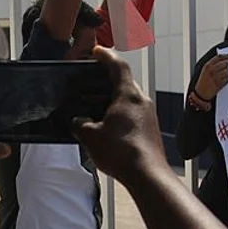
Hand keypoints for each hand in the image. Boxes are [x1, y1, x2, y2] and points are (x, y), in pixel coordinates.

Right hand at [72, 47, 165, 182]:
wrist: (147, 175)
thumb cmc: (121, 152)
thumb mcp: (89, 135)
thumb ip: (79, 124)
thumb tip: (77, 122)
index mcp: (128, 95)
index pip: (118, 66)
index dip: (106, 56)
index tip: (97, 52)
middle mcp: (141, 101)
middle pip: (123, 83)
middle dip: (106, 81)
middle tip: (90, 82)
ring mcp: (148, 116)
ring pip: (128, 101)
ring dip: (112, 101)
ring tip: (94, 108)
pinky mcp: (150, 131)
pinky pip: (133, 116)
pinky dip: (119, 116)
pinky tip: (107, 128)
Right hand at [194, 53, 227, 100]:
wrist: (200, 94)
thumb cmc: (203, 82)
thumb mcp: (205, 71)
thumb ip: (213, 65)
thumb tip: (224, 61)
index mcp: (207, 66)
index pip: (219, 57)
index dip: (227, 56)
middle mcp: (212, 70)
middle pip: (225, 64)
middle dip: (226, 67)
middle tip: (224, 70)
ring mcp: (216, 77)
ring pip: (227, 71)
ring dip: (227, 74)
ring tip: (222, 77)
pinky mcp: (219, 83)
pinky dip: (226, 80)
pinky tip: (222, 81)